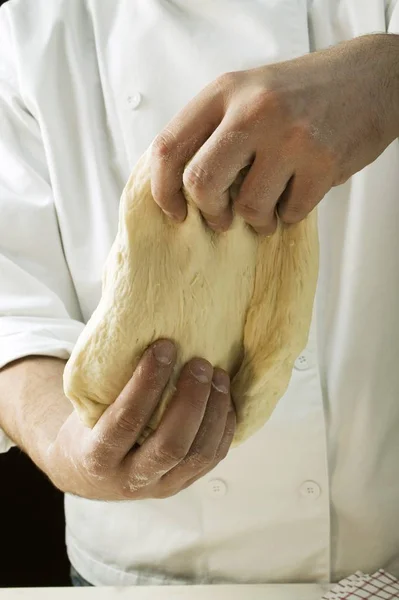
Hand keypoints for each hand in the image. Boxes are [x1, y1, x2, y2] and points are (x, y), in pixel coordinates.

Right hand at [46, 340, 234, 499]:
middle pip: (172, 445)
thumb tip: (144, 325)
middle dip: (191, 400)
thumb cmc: (88, 427)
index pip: (125, 422)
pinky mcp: (183, 484)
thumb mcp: (87, 409)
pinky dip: (225, 426)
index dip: (147, 383)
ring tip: (219, 375)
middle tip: (200, 363)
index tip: (164, 347)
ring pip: (199, 455)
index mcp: (97, 458)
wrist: (88, 473)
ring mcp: (161, 487)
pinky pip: (212, 458)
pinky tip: (226, 398)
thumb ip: (111, 384)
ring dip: (215, 411)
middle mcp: (130, 480)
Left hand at [151, 34, 398, 233]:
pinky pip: (289, 214)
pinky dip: (288, 215)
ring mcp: (290, 137)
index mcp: (224, 92)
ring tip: (268, 205)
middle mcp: (253, 111)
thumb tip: (179, 187)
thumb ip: (212, 131)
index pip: (168, 148)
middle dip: (209, 212)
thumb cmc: (300, 94)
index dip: (163, 190)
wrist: (369, 79)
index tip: (174, 211)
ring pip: (249, 208)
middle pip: (201, 183)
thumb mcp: (246, 94)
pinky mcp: (323, 164)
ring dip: (257, 219)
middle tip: (222, 217)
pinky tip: (296, 194)